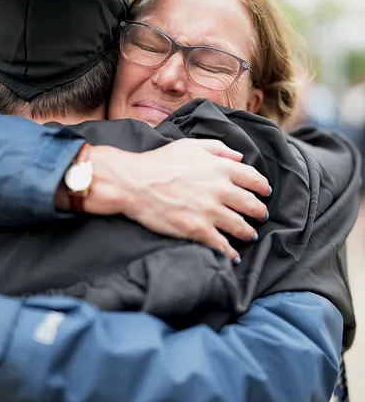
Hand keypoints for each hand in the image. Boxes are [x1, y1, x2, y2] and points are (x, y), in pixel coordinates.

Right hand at [82, 140, 270, 259]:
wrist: (136, 183)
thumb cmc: (161, 161)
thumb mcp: (191, 145)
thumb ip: (218, 149)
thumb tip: (239, 157)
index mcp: (220, 168)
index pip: (253, 178)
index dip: (262, 186)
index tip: (266, 192)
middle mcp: (220, 190)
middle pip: (251, 204)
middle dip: (259, 212)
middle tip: (262, 216)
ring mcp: (210, 211)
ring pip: (241, 226)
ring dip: (248, 232)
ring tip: (250, 235)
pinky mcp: (198, 230)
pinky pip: (222, 245)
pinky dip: (230, 252)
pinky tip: (233, 256)